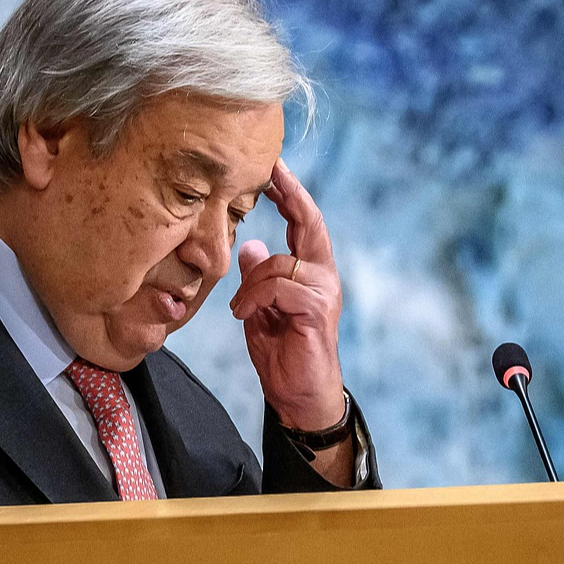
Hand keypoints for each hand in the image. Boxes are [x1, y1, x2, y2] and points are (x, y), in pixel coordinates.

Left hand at [229, 159, 345, 430]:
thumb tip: (249, 245)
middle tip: (270, 168)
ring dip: (250, 282)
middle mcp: (324, 275)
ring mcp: (323, 291)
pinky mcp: (316, 310)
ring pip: (279, 263)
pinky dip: (254, 298)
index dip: (289, 191)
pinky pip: (278, 287)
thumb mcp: (260, 309)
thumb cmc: (282, 355)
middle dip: (288, 192)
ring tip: (239, 308)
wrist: (299, 398)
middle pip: (309, 222)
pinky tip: (243, 315)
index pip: (304, 220)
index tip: (272, 165)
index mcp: (311, 271)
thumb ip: (258, 278)